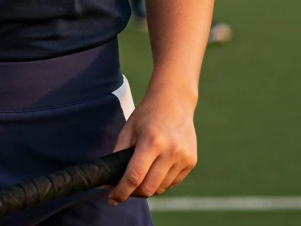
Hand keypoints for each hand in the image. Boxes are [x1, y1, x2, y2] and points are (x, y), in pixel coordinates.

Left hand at [109, 88, 197, 203]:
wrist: (175, 101)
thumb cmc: (147, 114)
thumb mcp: (128, 129)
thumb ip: (119, 154)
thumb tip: (109, 180)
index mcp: (151, 141)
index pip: (134, 176)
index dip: (121, 191)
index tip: (112, 198)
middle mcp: (170, 151)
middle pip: (148, 188)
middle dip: (133, 193)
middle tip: (124, 189)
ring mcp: (183, 157)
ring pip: (161, 188)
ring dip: (147, 188)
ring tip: (139, 178)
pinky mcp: (191, 161)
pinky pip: (172, 182)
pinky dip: (161, 182)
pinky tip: (155, 170)